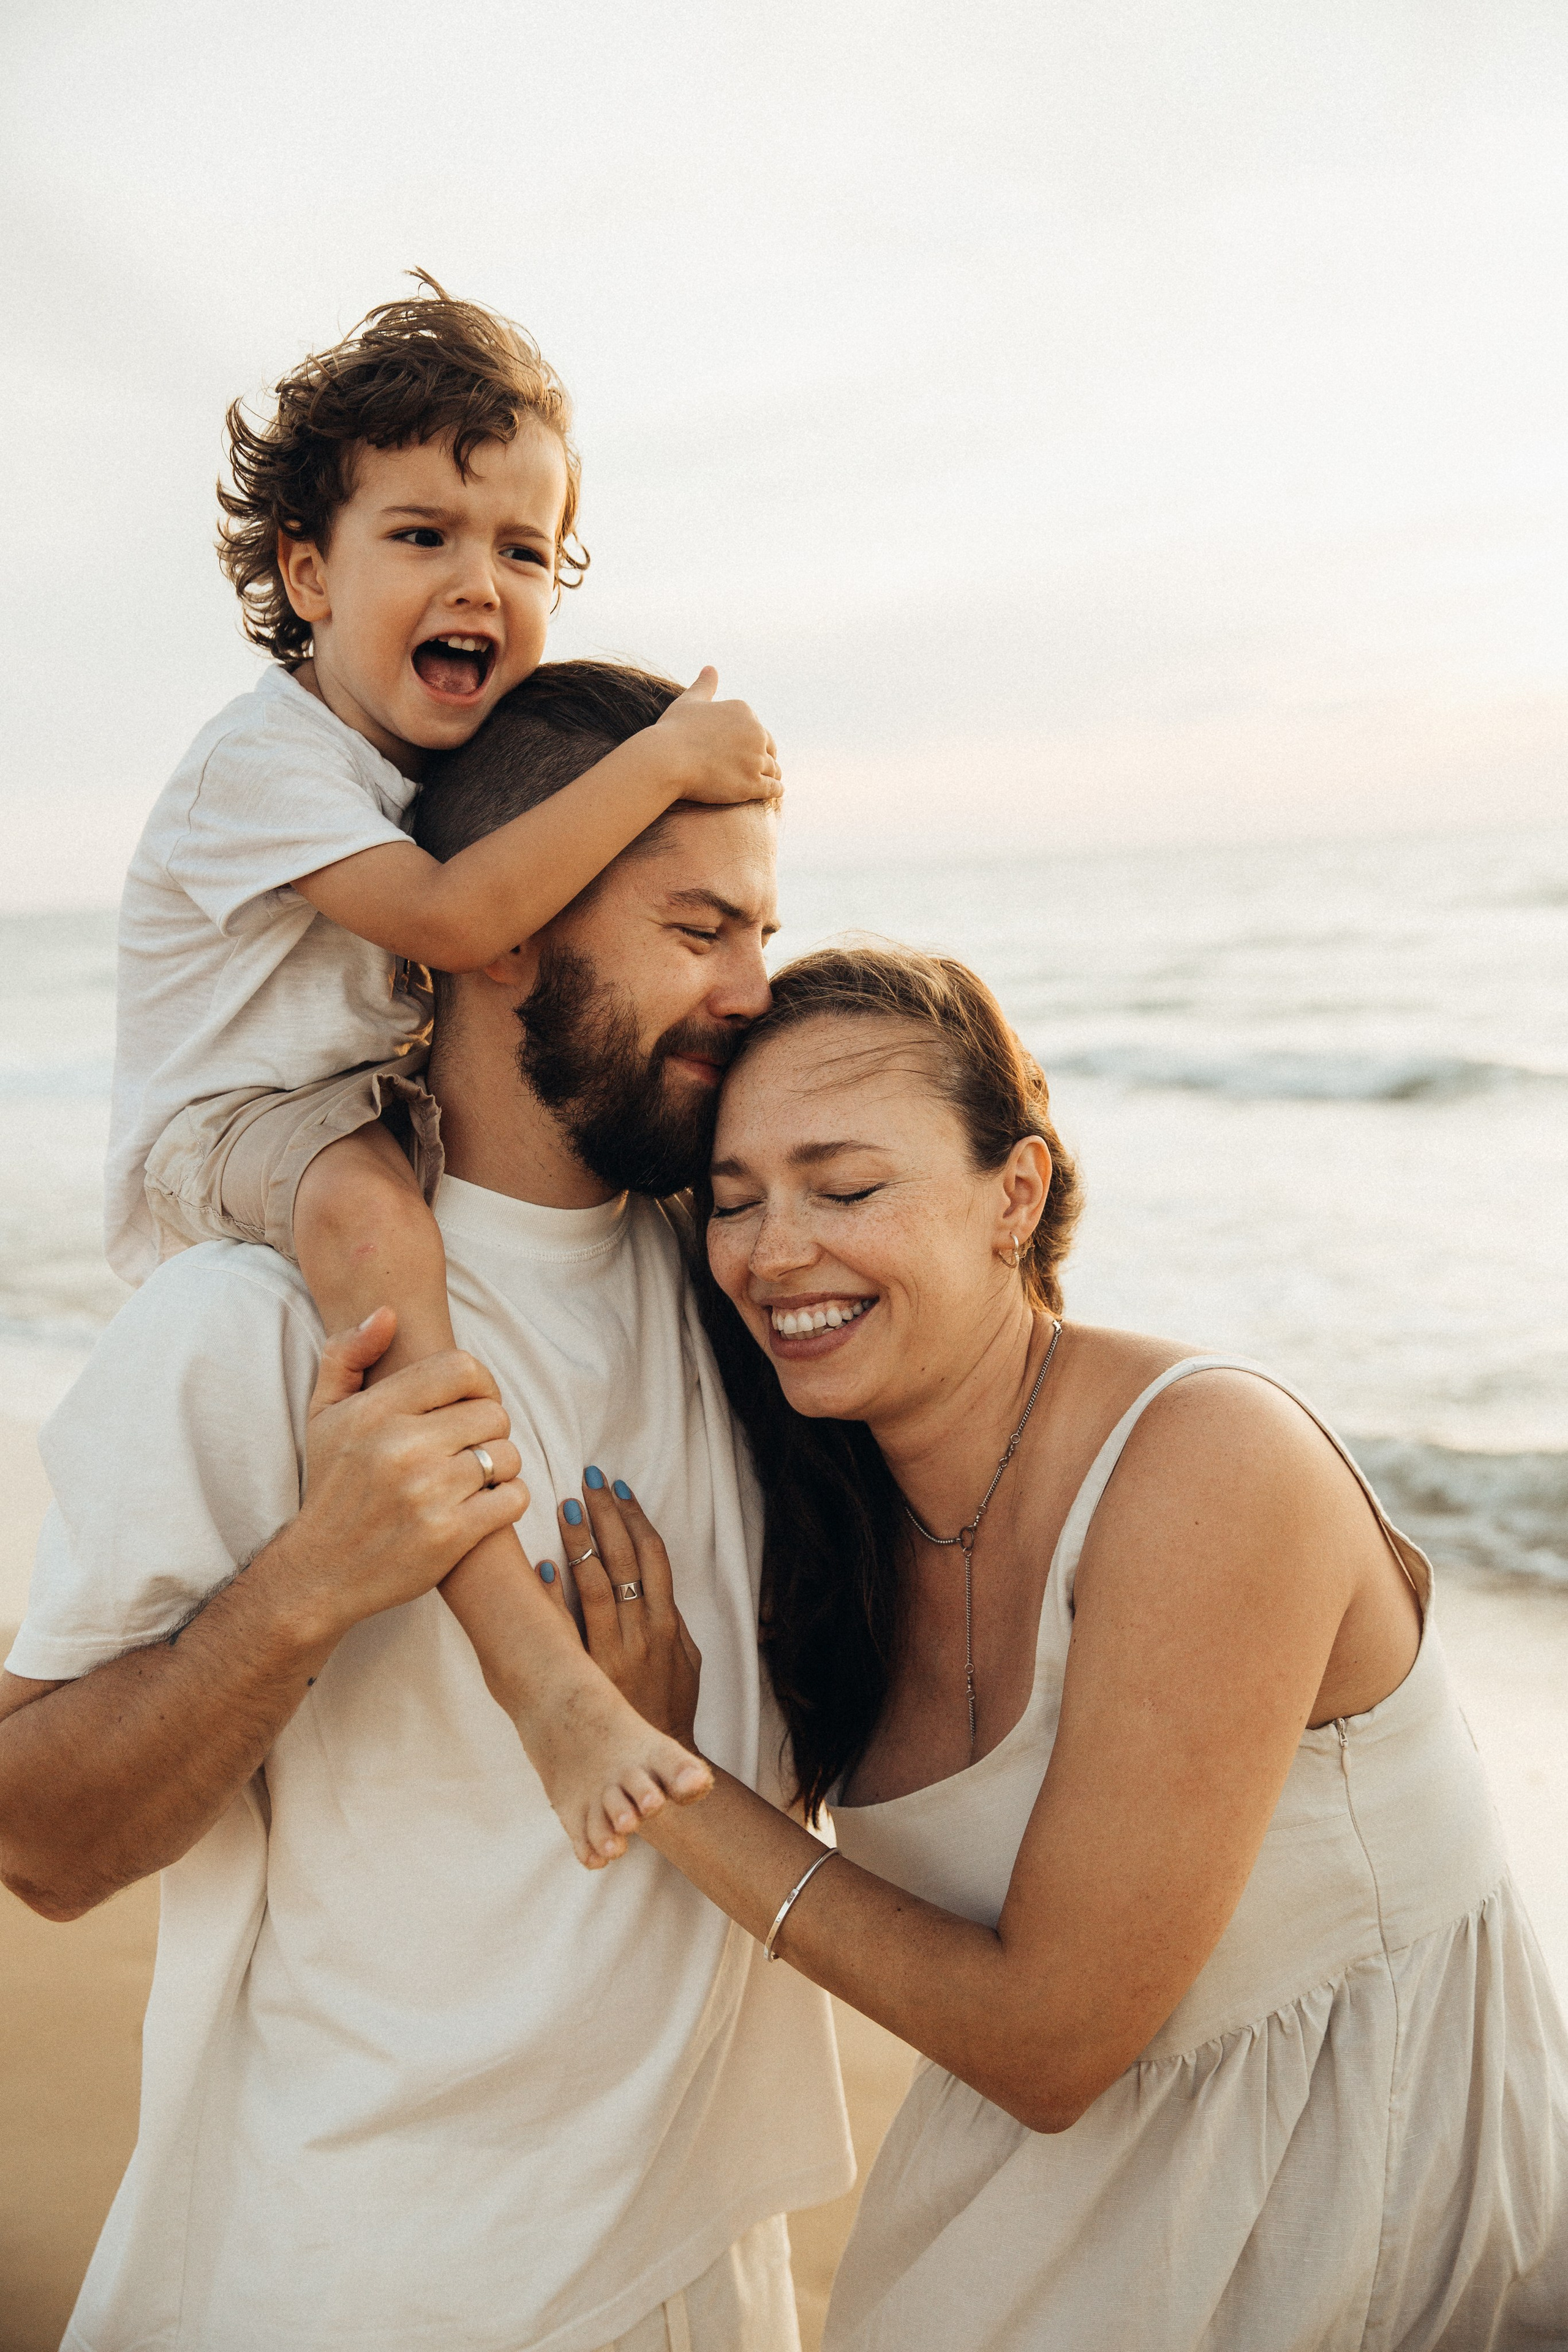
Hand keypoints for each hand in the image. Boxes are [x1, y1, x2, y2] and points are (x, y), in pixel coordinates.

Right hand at [277, 1309, 528, 1643]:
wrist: (319, 1573)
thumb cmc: (330, 1488)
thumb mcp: (323, 1415)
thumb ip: (347, 1355)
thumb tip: (387, 1313)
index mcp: (375, 1411)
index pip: (461, 1368)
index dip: (479, 1382)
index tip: (471, 1403)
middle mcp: (402, 1447)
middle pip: (492, 1412)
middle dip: (489, 1428)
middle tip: (470, 1447)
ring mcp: (429, 1493)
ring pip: (508, 1454)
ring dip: (501, 1465)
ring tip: (476, 1476)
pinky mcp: (451, 1535)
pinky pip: (514, 1497)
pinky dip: (508, 1500)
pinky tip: (483, 1505)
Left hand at [543, 1472, 702, 1748]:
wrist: (654, 1754)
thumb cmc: (670, 1705)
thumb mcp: (688, 1660)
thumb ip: (673, 1622)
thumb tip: (657, 1584)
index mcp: (667, 1622)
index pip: (652, 1555)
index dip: (636, 1518)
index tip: (619, 1488)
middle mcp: (642, 1630)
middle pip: (624, 1557)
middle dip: (606, 1514)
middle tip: (589, 1480)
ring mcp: (613, 1649)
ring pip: (596, 1582)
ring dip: (581, 1541)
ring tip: (565, 1506)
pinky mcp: (587, 1670)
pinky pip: (569, 1625)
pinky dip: (555, 1593)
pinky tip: (543, 1565)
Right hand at [650, 667, 782, 807]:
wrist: (666, 759)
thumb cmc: (674, 730)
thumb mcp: (690, 701)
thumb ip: (705, 686)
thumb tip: (711, 668)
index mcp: (743, 711)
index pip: (758, 729)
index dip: (752, 741)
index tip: (745, 751)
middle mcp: (755, 732)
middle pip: (769, 748)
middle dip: (765, 757)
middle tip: (759, 769)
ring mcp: (755, 759)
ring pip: (773, 769)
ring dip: (771, 775)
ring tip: (768, 782)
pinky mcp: (753, 784)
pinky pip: (774, 788)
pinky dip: (776, 790)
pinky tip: (775, 793)